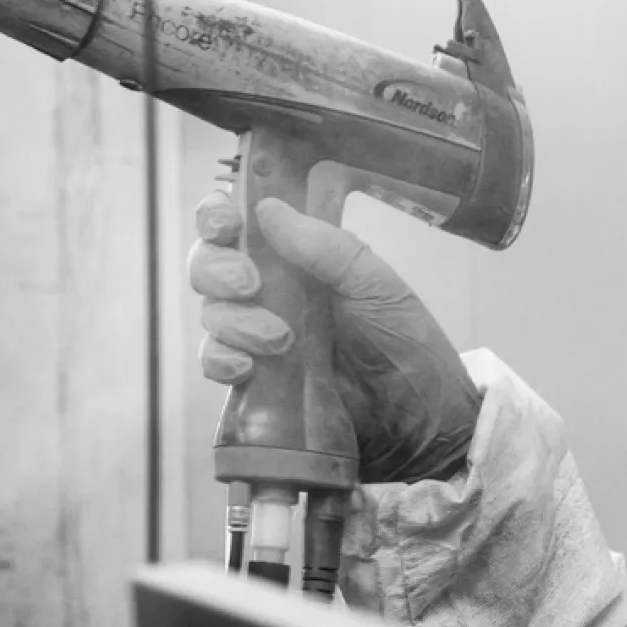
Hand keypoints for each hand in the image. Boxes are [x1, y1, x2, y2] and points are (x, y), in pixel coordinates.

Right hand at [187, 193, 480, 483]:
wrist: (417, 418)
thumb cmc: (404, 342)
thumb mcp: (376, 286)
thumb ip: (326, 247)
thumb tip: (267, 208)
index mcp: (300, 258)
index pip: (240, 224)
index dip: (218, 216)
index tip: (228, 225)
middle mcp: (272, 291)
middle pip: (209, 265)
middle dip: (218, 270)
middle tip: (250, 285)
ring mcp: (259, 335)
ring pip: (212, 314)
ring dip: (234, 321)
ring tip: (280, 340)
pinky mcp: (256, 380)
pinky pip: (216, 362)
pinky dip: (222, 361)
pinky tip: (248, 369)